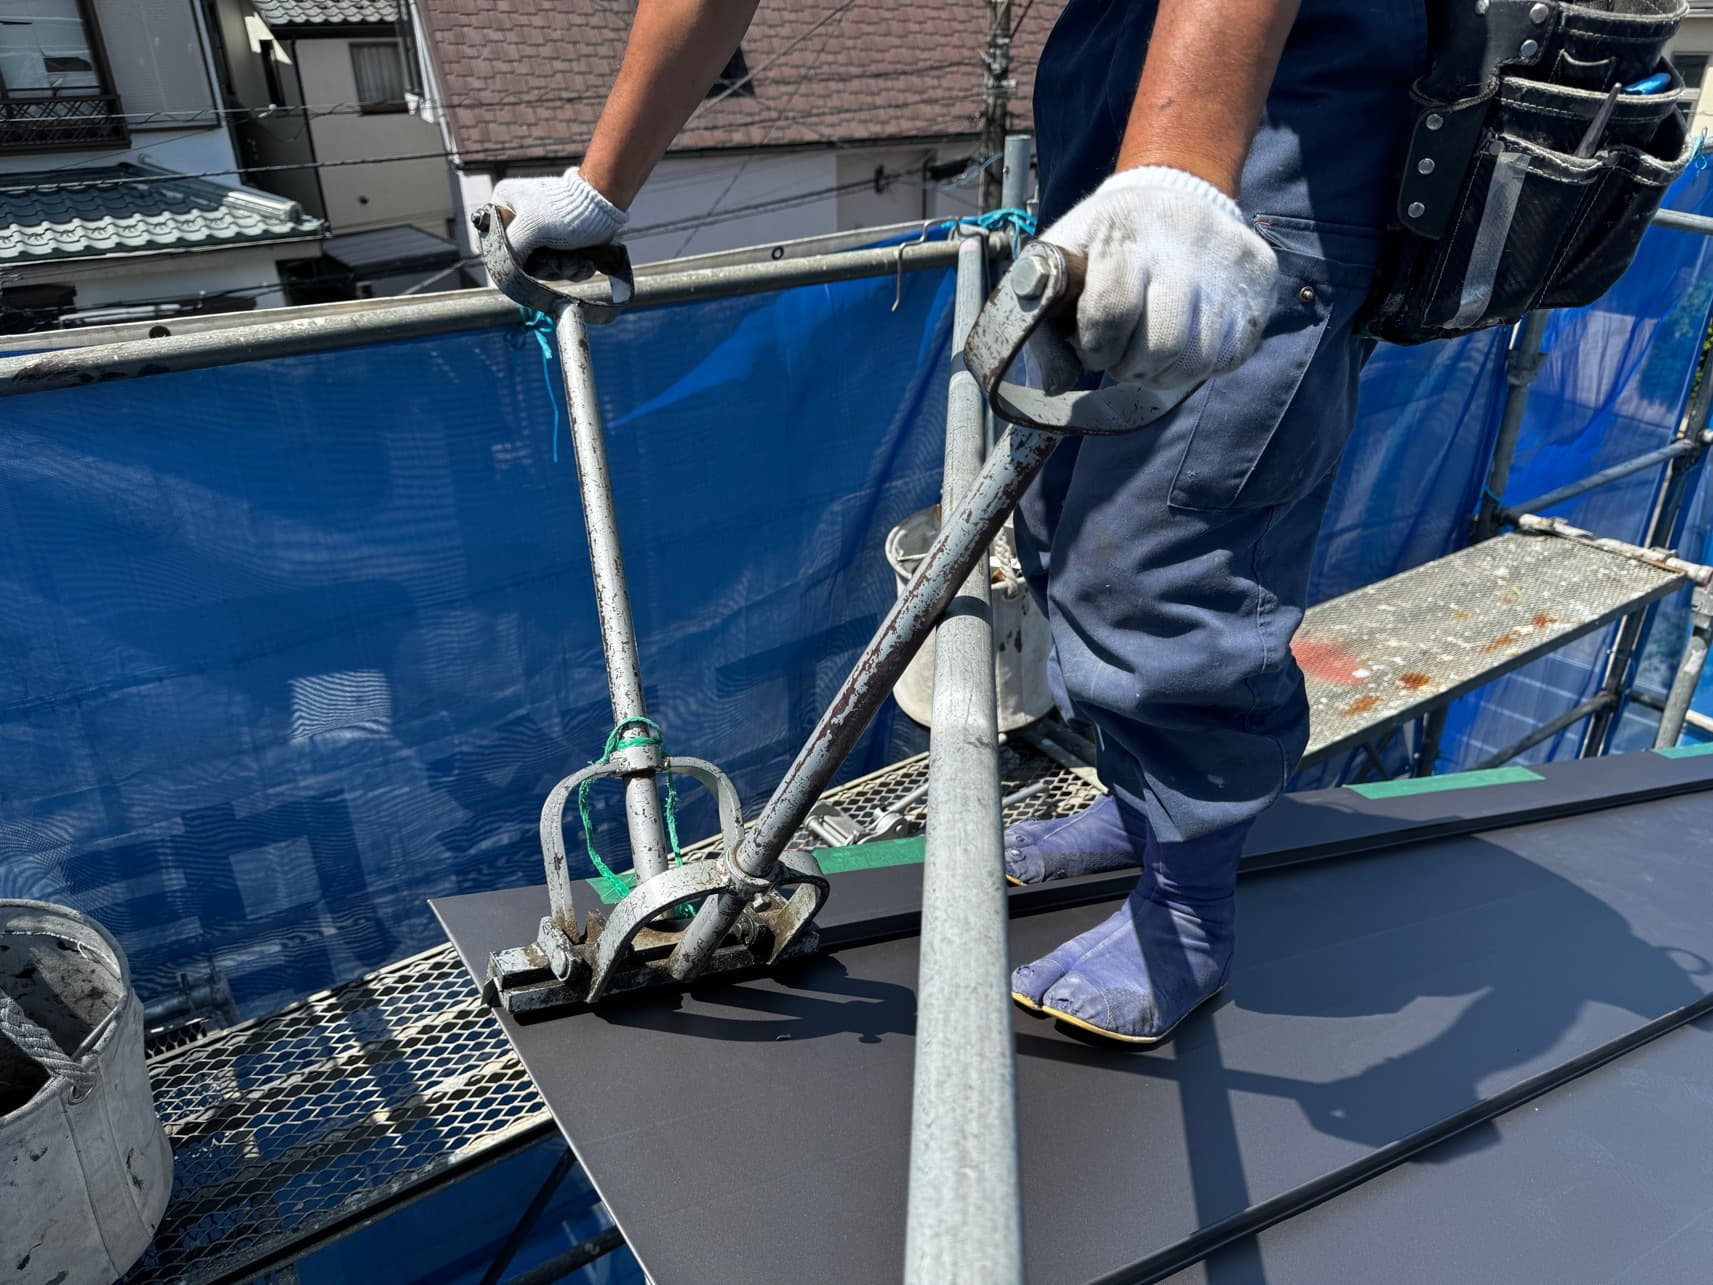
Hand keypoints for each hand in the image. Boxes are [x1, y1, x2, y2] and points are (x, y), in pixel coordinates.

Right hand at [490, 167, 628, 260]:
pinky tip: (584, 261)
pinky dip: (574, 267)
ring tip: (578, 259)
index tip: (534, 260)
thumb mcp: (530, 228)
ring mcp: (540, 231)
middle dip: (548, 266)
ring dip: (564, 268)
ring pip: (544, 266)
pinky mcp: (559, 242)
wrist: (605, 208)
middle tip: (562, 260)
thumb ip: (510, 249)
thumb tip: (503, 271)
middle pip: (524, 260)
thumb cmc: (566, 211)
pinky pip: (560, 265)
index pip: (498, 244)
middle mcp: (519, 217)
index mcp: (504, 205)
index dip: (516, 260)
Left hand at [1038, 166, 1277, 388]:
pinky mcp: (1259, 277)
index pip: (1111, 314)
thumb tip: (1056, 383)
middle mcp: (1182, 242)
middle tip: (1125, 358)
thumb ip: (1042, 319)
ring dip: (1167, 373)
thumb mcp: (1061, 259)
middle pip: (1161, 345)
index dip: (1097, 349)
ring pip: (1199, 358)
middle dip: (1133, 367)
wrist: (1172, 188)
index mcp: (1122, 231)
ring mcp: (1226, 260)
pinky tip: (1186, 341)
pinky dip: (1203, 364)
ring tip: (1152, 354)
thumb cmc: (1105, 240)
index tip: (1094, 349)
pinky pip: (1232, 354)